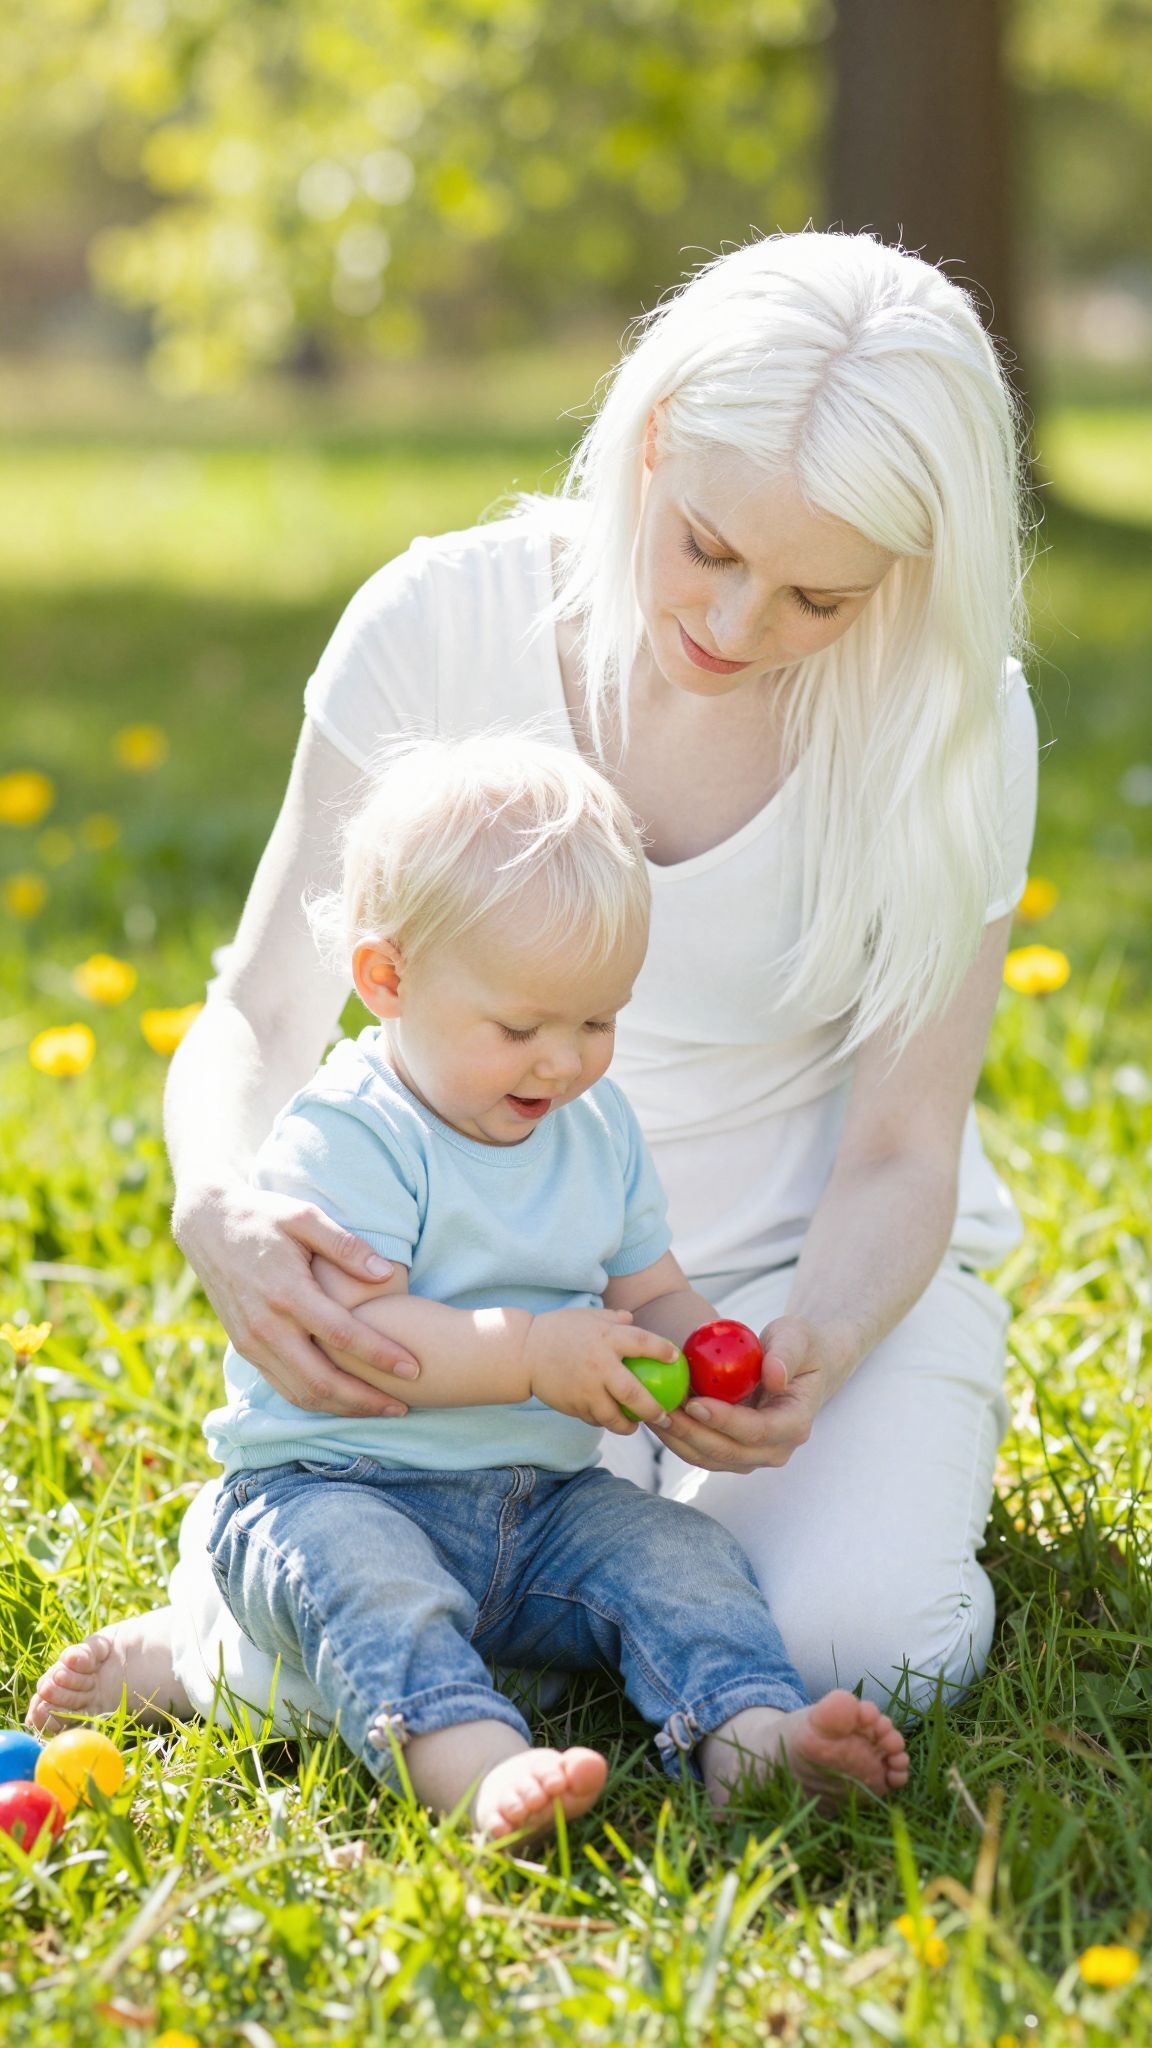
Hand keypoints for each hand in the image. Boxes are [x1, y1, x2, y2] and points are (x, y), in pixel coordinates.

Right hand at [173, 1182, 419, 1416]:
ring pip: (302, 1393)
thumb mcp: (305, 1216)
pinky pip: (283, 1387)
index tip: (414, 1368)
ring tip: (381, 1409)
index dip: (381, 1356)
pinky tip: (344, 1401)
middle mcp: (267, 1326)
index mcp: (286, 1292)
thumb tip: (384, 1273)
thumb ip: (346, 1246)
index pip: (343, 1336)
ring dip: (343, 1409)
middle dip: (366, 1400)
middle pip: (323, 1380)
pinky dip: (316, 1401)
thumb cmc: (264, 1215)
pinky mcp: (245, 1348)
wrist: (207, 1225)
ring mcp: (253, 1342)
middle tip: (404, 1407)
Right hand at [525, 1308, 686, 1434]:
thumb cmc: (559, 1330)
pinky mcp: (574, 1405)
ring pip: (615, 1417)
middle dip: (654, 1410)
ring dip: (629, 1425)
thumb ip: (614, 1319)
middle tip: (665, 1417)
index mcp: (605, 1338)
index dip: (662, 1350)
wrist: (523, 1352)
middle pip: (634, 1395)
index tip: (675, 1358)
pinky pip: (596, 1418)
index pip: (642, 1343)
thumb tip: (634, 1320)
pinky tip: (611, 1420)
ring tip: (636, 1426)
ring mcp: (585, 1389)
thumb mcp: (588, 1317)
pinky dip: (605, 1421)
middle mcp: (599, 1365)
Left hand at [649, 1316, 842, 1473]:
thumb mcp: (797, 1337)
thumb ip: (787, 1353)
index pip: (756, 1430)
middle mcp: (776, 1449)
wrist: (800, 1366)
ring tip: (650, 1410)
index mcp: (795, 1424)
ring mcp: (753, 1456)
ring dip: (677, 1437)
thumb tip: (774, 1375)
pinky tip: (657, 1412)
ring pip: (707, 1457)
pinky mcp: (733, 1453)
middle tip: (659, 1408)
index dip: (723, 1420)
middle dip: (689, 1432)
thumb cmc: (799, 1346)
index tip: (693, 1402)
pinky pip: (699, 1451)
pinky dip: (677, 1436)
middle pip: (726, 1450)